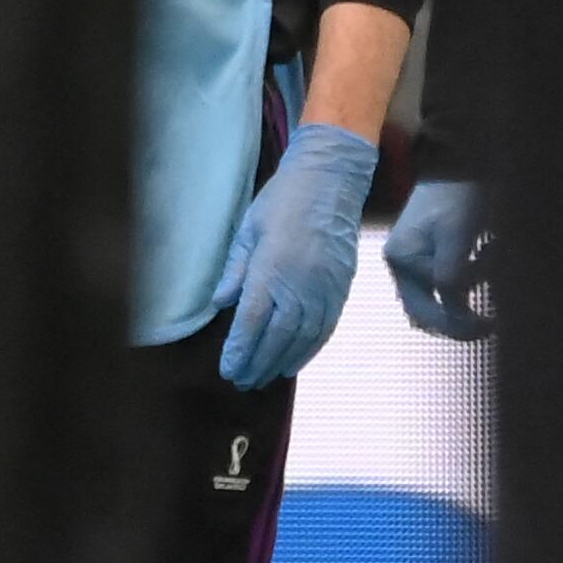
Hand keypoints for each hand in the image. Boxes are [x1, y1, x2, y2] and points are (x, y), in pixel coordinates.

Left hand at [213, 122, 379, 387]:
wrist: (331, 180)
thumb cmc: (282, 200)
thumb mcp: (248, 230)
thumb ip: (235, 270)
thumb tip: (220, 304)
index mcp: (272, 269)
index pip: (252, 321)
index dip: (240, 350)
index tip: (228, 370)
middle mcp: (301, 284)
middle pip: (277, 336)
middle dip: (257, 362)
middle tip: (242, 381)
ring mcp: (326, 287)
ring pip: (303, 336)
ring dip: (282, 361)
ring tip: (264, 378)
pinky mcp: (343, 286)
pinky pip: (327, 326)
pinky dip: (311, 349)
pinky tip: (295, 362)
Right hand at [383, 178, 493, 340]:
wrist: (457, 163)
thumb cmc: (457, 194)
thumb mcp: (458, 233)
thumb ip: (452, 272)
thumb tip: (455, 308)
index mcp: (402, 257)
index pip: (432, 302)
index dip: (462, 319)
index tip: (493, 323)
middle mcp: (401, 264)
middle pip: (424, 312)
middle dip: (457, 321)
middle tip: (490, 325)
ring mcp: (410, 262)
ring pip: (433, 301)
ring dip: (462, 302)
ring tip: (490, 276)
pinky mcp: (425, 256)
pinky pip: (441, 286)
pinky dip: (463, 286)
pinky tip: (484, 263)